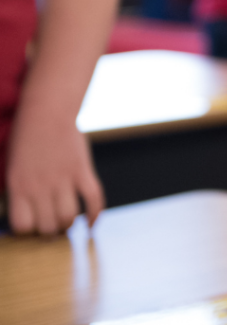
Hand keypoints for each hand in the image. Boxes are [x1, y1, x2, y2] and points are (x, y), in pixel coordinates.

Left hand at [6, 111, 103, 234]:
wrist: (48, 110)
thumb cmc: (27, 138)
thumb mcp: (13, 167)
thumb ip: (20, 191)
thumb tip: (28, 215)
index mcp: (19, 187)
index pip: (23, 227)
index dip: (29, 234)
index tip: (33, 229)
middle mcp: (40, 186)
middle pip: (47, 226)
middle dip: (50, 233)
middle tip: (52, 227)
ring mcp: (63, 178)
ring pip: (68, 217)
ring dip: (69, 225)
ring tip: (68, 222)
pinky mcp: (82, 169)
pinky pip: (93, 197)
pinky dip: (95, 215)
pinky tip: (91, 224)